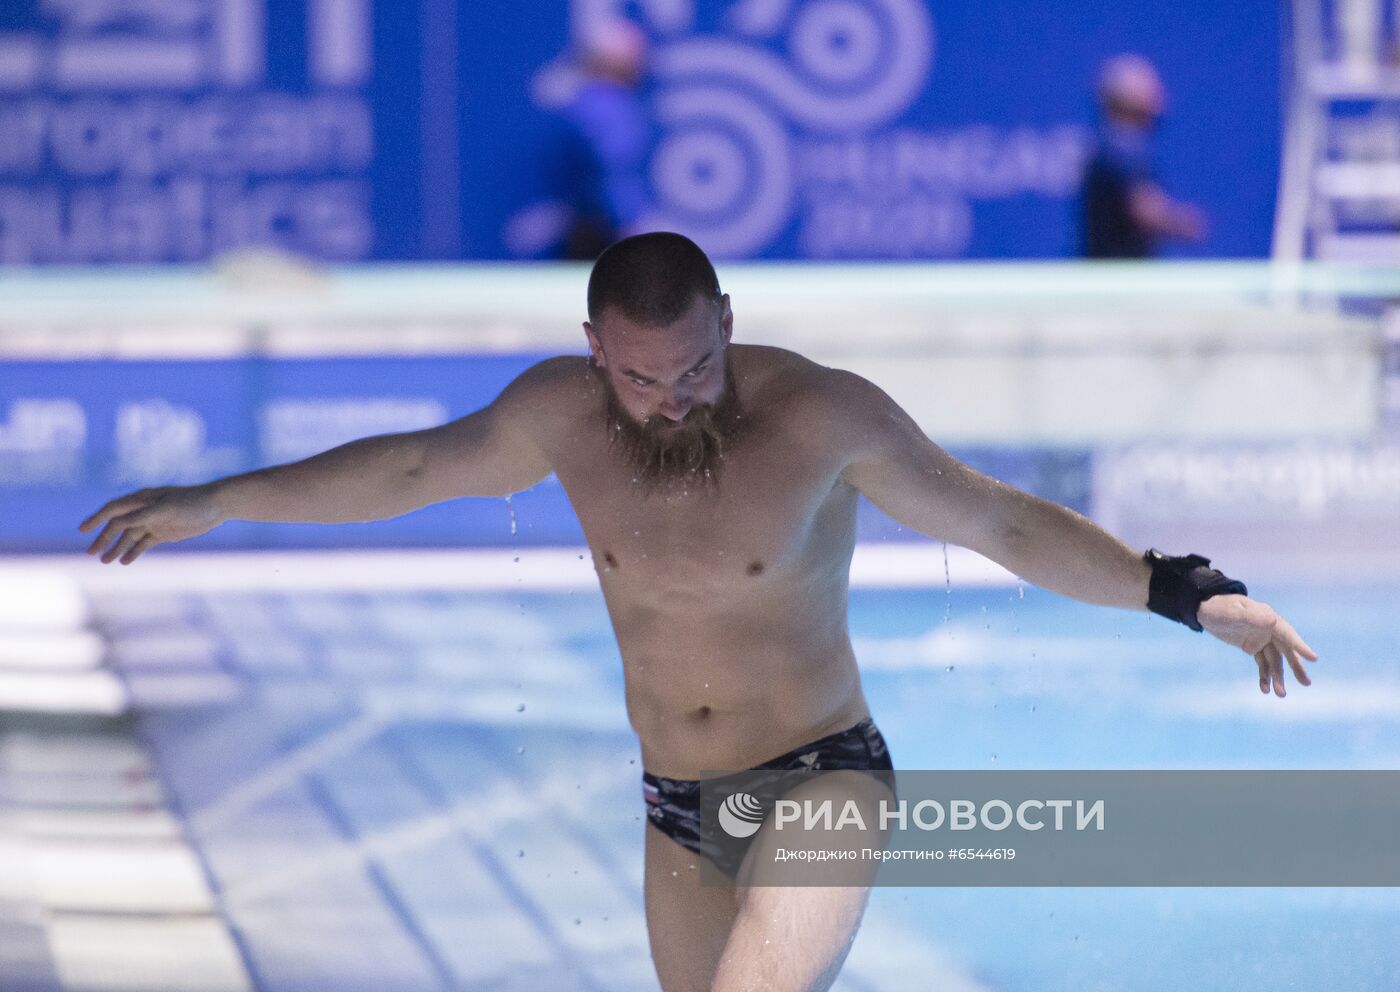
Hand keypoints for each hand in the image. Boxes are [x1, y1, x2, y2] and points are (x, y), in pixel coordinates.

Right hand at [79, 485, 224, 564]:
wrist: (216, 506)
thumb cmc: (191, 502)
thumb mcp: (165, 508)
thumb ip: (141, 515)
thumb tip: (116, 523)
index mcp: (142, 499)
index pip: (112, 509)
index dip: (96, 519)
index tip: (82, 530)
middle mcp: (144, 510)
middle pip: (117, 525)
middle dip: (103, 539)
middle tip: (91, 553)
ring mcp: (153, 522)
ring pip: (129, 537)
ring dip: (116, 548)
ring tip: (105, 561)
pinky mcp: (163, 533)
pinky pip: (143, 544)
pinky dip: (134, 552)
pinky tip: (124, 562)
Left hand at [1197, 594, 1317, 697]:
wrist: (1204, 609)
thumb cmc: (1219, 608)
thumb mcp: (1232, 612)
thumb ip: (1251, 617)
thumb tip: (1274, 620)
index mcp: (1267, 617)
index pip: (1287, 634)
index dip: (1300, 646)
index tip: (1313, 658)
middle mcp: (1268, 628)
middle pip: (1286, 650)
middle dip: (1296, 667)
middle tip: (1306, 683)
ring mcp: (1261, 638)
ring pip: (1274, 660)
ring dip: (1278, 677)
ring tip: (1280, 694)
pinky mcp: (1252, 646)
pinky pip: (1262, 663)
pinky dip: (1264, 676)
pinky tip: (1264, 689)